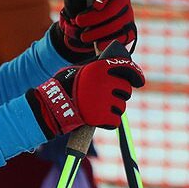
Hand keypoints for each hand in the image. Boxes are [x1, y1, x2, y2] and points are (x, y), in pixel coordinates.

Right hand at [26, 56, 145, 136]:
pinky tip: (97, 120)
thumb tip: (117, 64)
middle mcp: (105, 82)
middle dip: (119, 95)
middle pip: (125, 91)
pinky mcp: (101, 117)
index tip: (139, 82)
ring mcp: (103, 100)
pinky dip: (108, 123)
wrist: (49, 107)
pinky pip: (114, 122)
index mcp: (100, 67)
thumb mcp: (79, 69)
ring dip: (112, 110)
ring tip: (96, 109)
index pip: (128, 68)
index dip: (136, 75)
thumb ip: (97, 67)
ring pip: (120, 108)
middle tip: (106, 98)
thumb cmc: (63, 87)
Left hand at [51, 0, 136, 61]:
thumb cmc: (79, 6)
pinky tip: (97, 45)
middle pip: (114, 8)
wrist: (82, 27)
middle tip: (79, 22)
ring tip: (84, 36)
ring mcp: (128, 15)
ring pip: (119, 24)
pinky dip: (109, 41)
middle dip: (95, 17)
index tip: (95, 6)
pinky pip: (123, 37)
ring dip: (99, 31)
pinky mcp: (129, 30)